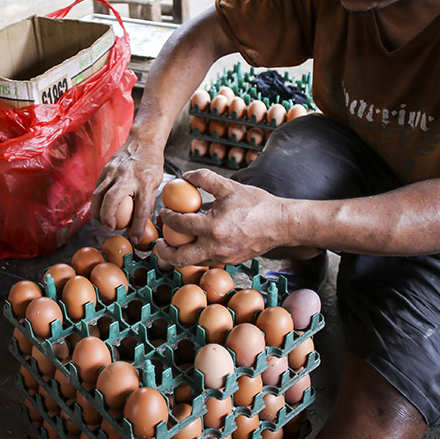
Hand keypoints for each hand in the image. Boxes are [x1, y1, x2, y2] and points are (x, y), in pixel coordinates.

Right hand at [90, 134, 164, 246]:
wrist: (143, 141)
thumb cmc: (151, 164)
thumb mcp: (156, 183)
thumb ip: (147, 203)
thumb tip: (139, 225)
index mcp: (145, 182)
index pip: (141, 209)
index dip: (137, 227)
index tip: (134, 239)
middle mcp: (128, 176)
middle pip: (112, 201)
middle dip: (108, 218)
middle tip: (111, 228)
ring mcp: (114, 171)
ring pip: (99, 195)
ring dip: (97, 212)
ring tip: (102, 222)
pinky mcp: (105, 169)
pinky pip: (97, 188)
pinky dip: (96, 201)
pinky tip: (99, 209)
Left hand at [153, 169, 286, 267]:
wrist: (281, 224)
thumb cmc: (257, 204)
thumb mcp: (229, 186)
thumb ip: (204, 178)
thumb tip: (186, 176)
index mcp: (212, 228)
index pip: (179, 225)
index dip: (166, 217)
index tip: (164, 212)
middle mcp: (215, 248)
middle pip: (179, 257)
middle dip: (164, 251)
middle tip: (158, 242)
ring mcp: (223, 258)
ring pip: (193, 263)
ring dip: (179, 255)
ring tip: (174, 245)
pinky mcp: (231, 261)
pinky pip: (207, 261)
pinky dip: (197, 255)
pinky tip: (196, 244)